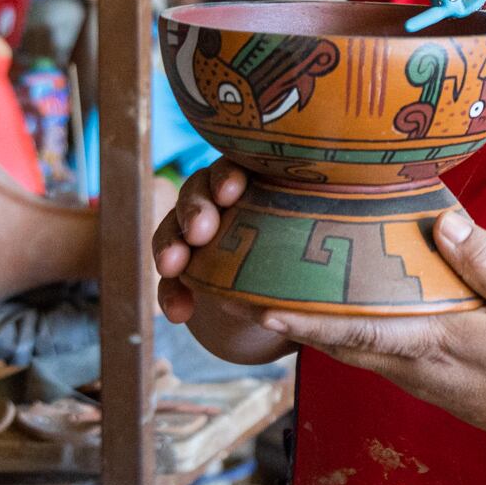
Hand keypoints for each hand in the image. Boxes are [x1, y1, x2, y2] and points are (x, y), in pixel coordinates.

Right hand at [152, 161, 292, 364]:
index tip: (231, 193)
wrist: (287, 317)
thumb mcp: (316, 275)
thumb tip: (276, 314)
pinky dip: (170, 291)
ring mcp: (201, 234)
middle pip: (199, 191)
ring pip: (174, 227)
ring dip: (171, 244)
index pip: (238, 167)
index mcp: (262, 187)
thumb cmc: (311, 278)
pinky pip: (169, 277)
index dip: (229, 174)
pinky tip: (179, 311)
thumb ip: (304, 288)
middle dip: (196, 208)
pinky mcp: (186, 270)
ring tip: (173, 266)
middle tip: (200, 231)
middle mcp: (225, 204)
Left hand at [257, 210, 485, 458]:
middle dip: (298, 323)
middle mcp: (414, 367)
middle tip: (254, 293)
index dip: (307, 322)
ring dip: (321, 330)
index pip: (356, 333)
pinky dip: (353, 337)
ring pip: (358, 352)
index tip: (264, 309)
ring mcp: (420, 380)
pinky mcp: (431, 384)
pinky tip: (351, 312)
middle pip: (342, 346)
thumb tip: (441, 221)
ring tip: (289, 296)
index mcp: (433, 343)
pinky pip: (379, 357)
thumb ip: (484, 261)